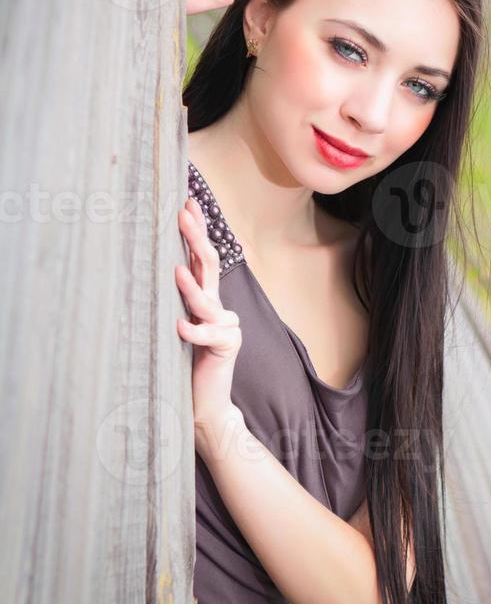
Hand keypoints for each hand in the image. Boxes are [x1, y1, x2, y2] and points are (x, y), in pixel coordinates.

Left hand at [176, 195, 242, 437]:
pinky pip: (206, 335)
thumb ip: (173, 298)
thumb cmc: (185, 360)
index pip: (203, 255)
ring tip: (174, 271)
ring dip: (190, 286)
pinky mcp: (225, 347)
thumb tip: (150, 267)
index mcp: (207, 296)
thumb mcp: (177, 321)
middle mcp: (219, 305)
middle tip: (183, 213)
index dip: (197, 229)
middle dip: (196, 238)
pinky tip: (178, 326)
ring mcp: (226, 325)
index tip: (187, 203)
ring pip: (208, 301)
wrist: (206, 400)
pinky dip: (191, 330)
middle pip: (210, 265)